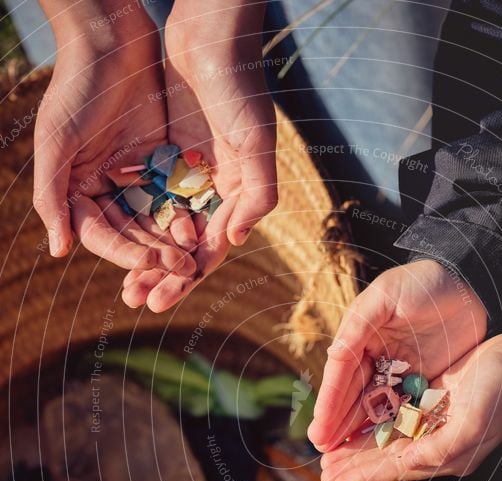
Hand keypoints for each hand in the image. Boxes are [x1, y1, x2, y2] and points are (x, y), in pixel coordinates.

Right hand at [34, 4, 196, 302]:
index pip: (103, 236)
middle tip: (181, 276)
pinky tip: (201, 231)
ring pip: (157, 222)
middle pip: (132, 237)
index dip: (125, 254)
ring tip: (192, 264)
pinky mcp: (162, 163)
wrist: (109, 39)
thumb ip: (53, 198)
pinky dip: (187, 216)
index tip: (149, 264)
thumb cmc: (76, 88)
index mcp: (77, 190)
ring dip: (173, 246)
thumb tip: (58, 251)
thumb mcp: (56, 143)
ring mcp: (136, 177)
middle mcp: (106, 189)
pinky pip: (176, 198)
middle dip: (155, 259)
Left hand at [126, 0, 276, 311]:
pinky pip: (151, 197)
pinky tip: (120, 238)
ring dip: (149, 256)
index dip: (186, 278)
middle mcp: (216, 190)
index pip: (211, 249)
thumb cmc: (238, 87)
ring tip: (127, 284)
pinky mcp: (168, 155)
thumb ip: (256, 195)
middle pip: (187, 246)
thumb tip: (235, 242)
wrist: (210, 34)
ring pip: (166, 227)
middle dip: (164, 276)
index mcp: (239, 194)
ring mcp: (191, 174)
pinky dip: (138, 220)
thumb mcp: (255, 142)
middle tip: (137, 301)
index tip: (160, 300)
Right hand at [307, 260, 487, 452]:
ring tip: (341, 458)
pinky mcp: (420, 381)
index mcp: (360, 336)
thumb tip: (334, 355)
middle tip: (322, 452)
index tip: (320, 430)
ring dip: (357, 432)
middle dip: (337, 425)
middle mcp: (374, 357)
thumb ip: (358, 324)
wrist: (470, 284)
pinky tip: (375, 448)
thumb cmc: (425, 282)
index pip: (341, 375)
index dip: (330, 404)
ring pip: (373, 407)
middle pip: (353, 396)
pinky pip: (401, 408)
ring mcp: (397, 371)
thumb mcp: (386, 295)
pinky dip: (387, 427)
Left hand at [320, 333, 501, 480]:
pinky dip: (372, 426)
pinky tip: (353, 428)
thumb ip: (442, 447)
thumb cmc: (499, 389)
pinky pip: (394, 421)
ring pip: (387, 441)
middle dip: (355, 467)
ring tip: (330, 457)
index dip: (365, 477)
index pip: (397, 468)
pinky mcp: (430, 405)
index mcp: (449, 456)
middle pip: (387, 459)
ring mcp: (434, 425)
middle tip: (324, 475)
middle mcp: (438, 445)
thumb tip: (407, 462)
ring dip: (359, 449)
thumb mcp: (474, 422)